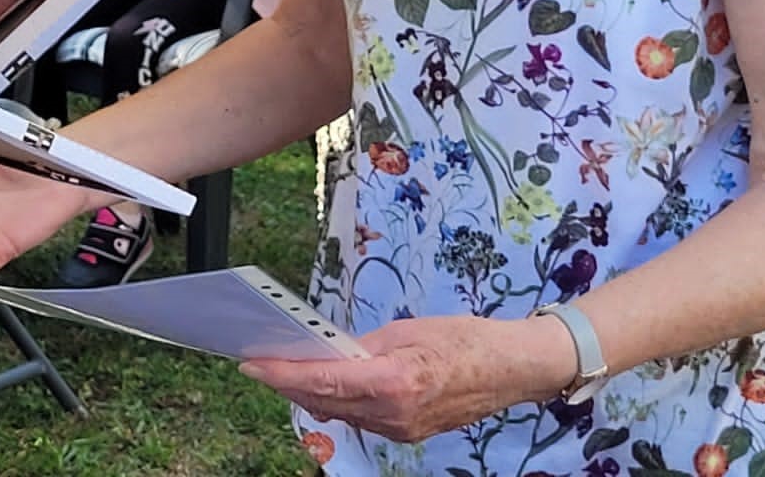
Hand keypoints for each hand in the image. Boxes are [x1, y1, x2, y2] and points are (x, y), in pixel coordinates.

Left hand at [241, 312, 576, 442]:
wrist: (510, 370)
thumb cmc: (464, 340)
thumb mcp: (408, 330)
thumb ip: (363, 346)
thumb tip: (329, 353)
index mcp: (394, 382)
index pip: (324, 380)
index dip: (283, 373)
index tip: (254, 363)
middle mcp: (394, 414)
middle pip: (326, 401)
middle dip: (289, 383)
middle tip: (259, 363)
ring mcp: (400, 430)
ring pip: (341, 413)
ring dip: (311, 393)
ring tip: (284, 370)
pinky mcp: (406, 434)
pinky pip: (361, 419)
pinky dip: (338, 401)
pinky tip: (323, 385)